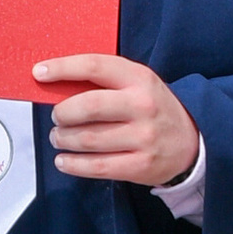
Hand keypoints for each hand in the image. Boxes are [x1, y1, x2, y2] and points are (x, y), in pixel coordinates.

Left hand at [38, 52, 200, 187]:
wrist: (193, 141)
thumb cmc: (154, 108)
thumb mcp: (137, 83)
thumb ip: (104, 82)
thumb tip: (56, 85)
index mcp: (139, 78)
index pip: (94, 66)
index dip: (62, 68)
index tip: (39, 73)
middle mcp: (142, 106)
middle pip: (87, 106)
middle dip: (62, 113)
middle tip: (56, 117)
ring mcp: (143, 138)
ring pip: (88, 139)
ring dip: (63, 139)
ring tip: (59, 138)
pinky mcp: (141, 165)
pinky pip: (97, 167)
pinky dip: (73, 165)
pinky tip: (64, 160)